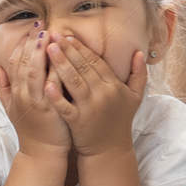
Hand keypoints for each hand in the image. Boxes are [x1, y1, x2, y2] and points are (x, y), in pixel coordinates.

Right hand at [0, 27, 70, 157]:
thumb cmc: (30, 129)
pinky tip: (64, 56)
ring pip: (36, 71)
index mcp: (15, 92)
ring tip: (50, 34)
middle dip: (32, 42)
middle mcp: (23, 95)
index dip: (22, 45)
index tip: (31, 29)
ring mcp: (37, 102)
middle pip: (25, 63)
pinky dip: (57, 69)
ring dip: (42, 52)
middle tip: (41, 24)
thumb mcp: (10, 109)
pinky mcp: (52, 108)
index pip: (15, 62)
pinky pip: (53, 85)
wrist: (42, 152)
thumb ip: (3, 88)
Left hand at [44, 34, 145, 155]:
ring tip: (48, 48)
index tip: (68, 35)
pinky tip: (46, 83)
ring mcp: (90, 108)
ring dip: (61, 63)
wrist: (110, 150)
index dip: (81, 48)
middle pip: (83, 67)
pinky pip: (65, 106)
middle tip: (54, 34)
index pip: (96, 62)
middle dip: (68, 50)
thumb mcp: (135, 97)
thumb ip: (139, 74)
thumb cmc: (120, 121)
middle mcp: (103, 94)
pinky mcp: (77, 121)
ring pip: (74, 81)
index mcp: (114, 86)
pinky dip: (56, 95)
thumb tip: (140, 52)